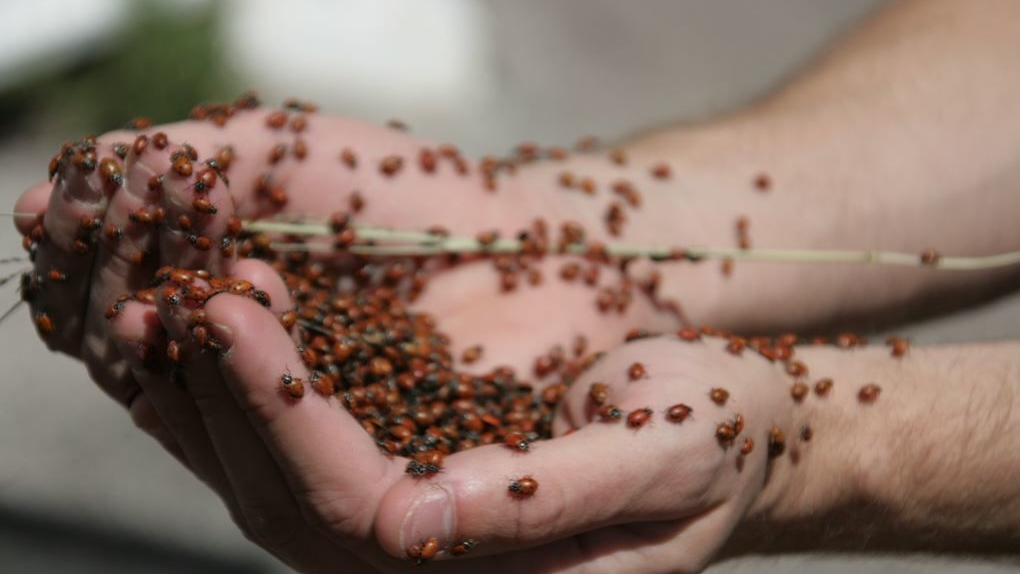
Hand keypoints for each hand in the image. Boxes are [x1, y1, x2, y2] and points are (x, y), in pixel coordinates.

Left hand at [14, 104, 687, 567]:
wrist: (737, 424)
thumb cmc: (718, 439)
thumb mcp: (660, 459)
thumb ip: (551, 499)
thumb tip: (415, 524)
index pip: (353, 511)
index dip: (284, 415)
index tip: (233, 312)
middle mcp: (433, 571)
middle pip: (291, 499)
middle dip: (233, 392)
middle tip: (194, 285)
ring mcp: (410, 533)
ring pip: (278, 475)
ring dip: (225, 387)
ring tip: (191, 289)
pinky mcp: (406, 478)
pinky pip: (307, 443)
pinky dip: (255, 385)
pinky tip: (220, 322)